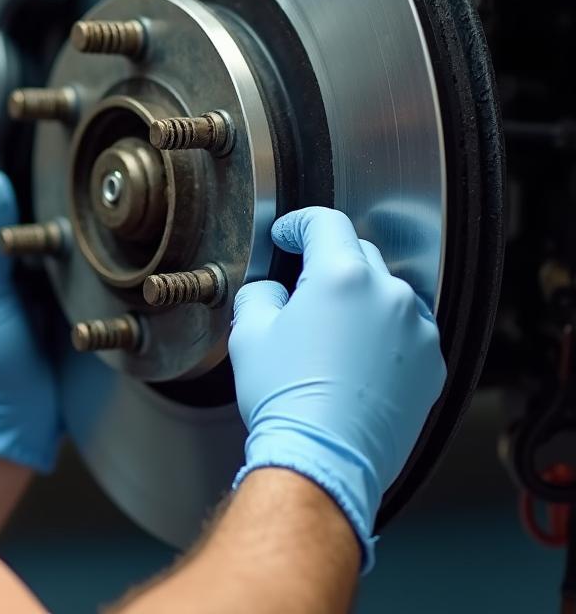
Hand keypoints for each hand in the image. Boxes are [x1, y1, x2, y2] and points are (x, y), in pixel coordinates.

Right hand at [228, 206, 446, 570]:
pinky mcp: (431, 364)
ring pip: (385, 292)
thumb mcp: (250, 332)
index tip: (288, 235)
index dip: (298, 224)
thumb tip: (271, 289)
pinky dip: (384, 334)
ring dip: (360, 299)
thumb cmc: (286, 399)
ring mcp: (416, 330)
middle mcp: (388, 294)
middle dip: (328, 264)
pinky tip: (356, 360)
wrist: (323, 460)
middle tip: (301, 292)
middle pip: (358, 253)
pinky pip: (406, 330)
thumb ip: (261, 292)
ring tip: (331, 335)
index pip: (324, 223)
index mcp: (341, 275)